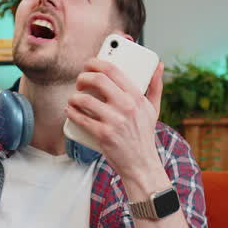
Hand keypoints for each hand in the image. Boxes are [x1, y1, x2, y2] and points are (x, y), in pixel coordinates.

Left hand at [65, 59, 166, 182]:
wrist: (141, 164)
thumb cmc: (144, 135)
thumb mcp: (153, 109)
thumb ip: (155, 86)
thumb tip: (158, 64)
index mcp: (137, 97)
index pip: (113, 70)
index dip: (96, 63)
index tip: (89, 65)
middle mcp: (126, 106)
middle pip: (97, 80)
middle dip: (83, 77)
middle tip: (80, 83)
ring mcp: (114, 121)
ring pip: (85, 99)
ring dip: (74, 97)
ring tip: (73, 99)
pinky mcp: (103, 135)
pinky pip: (80, 118)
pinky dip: (71, 112)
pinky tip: (69, 110)